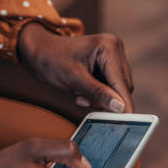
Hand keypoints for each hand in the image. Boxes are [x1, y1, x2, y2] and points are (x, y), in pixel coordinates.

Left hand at [18, 22, 133, 112]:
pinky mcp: (108, 62)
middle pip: (123, 85)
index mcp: (108, 47)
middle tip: (82, 101)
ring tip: (79, 95)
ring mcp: (112, 54)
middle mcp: (115, 48)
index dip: (124, 103)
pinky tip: (81, 91)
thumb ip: (98, 94)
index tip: (128, 121)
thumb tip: (120, 108)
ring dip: (100, 97)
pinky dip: (98, 93)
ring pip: (117, 87)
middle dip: (106, 99)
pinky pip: (110, 84)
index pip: (121, 81)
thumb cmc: (52, 60)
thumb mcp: (74, 80)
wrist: (39, 50)